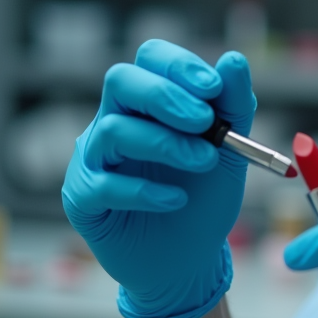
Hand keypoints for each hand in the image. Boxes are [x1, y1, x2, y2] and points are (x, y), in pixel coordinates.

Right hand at [62, 39, 255, 317]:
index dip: (178, 66)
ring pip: (113, 130)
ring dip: (166, 144)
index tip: (214, 88)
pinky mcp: (82, 198)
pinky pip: (103, 184)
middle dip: (165, 96)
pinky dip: (145, 191)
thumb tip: (233, 60)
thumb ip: (235, 106)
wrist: (189, 259)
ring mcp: (94, 158)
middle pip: (121, 81)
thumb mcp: (231, 151)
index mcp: (151, 102)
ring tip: (204, 162)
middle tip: (205, 122)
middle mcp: (115, 120)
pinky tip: (178, 200)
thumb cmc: (205, 197)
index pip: (150, 58)